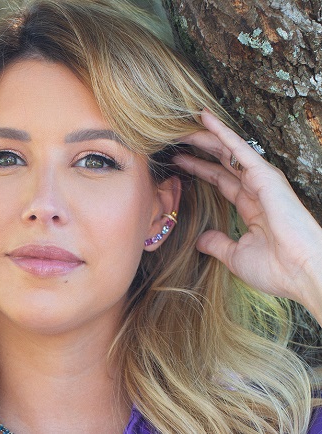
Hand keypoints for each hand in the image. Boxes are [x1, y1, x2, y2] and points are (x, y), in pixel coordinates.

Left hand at [174, 110, 321, 323]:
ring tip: (183, 124)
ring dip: (206, 135)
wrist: (300, 273)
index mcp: (250, 207)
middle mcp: (256, 190)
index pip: (220, 180)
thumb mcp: (235, 255)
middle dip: (199, 148)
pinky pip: (239, 149)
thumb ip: (217, 243)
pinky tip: (206, 119)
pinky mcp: (265, 176)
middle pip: (222, 161)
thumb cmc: (275, 269)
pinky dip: (222, 132)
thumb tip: (200, 240)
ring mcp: (262, 181)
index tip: (179, 160)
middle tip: (175, 136)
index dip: (199, 169)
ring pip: (228, 150)